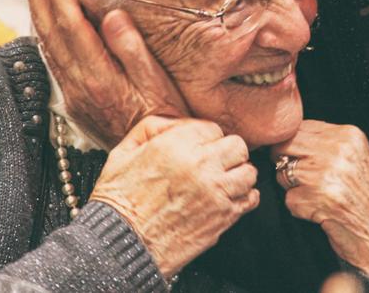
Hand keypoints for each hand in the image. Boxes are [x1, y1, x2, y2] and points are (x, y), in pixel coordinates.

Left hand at [22, 0, 187, 145]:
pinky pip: (51, 61)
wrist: (156, 158)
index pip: (71, 25)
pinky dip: (44, 34)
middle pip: (49, 32)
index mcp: (98, 76)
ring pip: (45, 46)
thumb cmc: (165, 119)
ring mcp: (72, 95)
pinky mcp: (73, 102)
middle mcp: (77, 85)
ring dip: (36, 11)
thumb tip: (111, 14)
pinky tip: (44, 21)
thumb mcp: (158, 82)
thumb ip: (132, 48)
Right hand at [91, 116, 258, 278]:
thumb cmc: (118, 203)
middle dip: (227, 152)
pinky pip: (251, 199)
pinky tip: (227, 199)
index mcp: (175, 146)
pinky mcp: (223, 217)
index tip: (198, 149)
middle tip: (215, 163)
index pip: (212, 128)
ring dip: (237, 175)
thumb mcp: (122, 153)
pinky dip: (243, 197)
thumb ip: (151, 128)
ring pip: (249, 172)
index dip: (205, 139)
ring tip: (222, 181)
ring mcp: (215, 192)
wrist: (120, 245)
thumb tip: (177, 123)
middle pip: (237, 146)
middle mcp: (200, 166)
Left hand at [272, 121, 368, 277]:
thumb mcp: (354, 157)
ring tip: (321, 198)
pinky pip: (289, 199)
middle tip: (307, 181)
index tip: (302, 160)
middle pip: (286, 146)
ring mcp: (329, 174)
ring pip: (283, 173)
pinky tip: (322, 212)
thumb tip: (286, 139)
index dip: (293, 145)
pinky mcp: (320, 199)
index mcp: (348, 135)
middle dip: (286, 163)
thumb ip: (325, 143)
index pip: (300, 127)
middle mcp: (339, 150)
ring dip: (295, 190)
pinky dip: (300, 210)